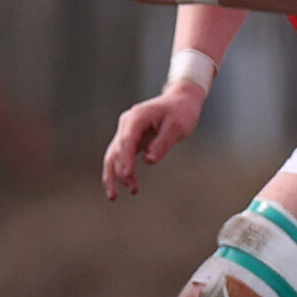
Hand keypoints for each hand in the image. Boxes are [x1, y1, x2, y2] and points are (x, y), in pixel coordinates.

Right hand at [102, 81, 206, 197]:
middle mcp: (127, 124)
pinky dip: (122, 170)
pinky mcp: (131, 139)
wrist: (181, 100)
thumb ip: (162, 143)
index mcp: (136, 118)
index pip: (127, 140)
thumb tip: (148, 160)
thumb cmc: (181, 112)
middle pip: (115, 151)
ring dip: (116, 175)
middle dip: (116, 173)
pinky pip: (122, 156)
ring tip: (117, 196)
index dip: (125, 159)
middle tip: (120, 193)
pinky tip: (127, 184)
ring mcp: (127, 131)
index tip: (126, 175)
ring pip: (114, 155)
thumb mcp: (177, 126)